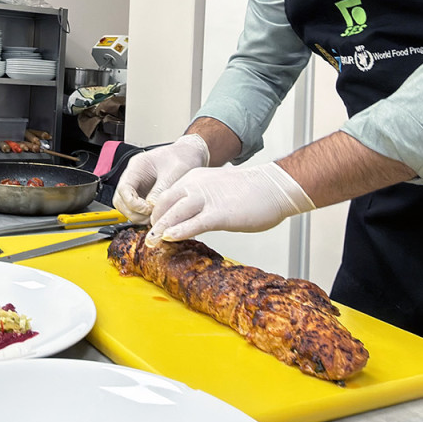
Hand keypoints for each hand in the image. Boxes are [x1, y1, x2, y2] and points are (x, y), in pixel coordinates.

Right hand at [112, 134, 209, 220]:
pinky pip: (137, 209)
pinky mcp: (144, 195)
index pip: (124, 188)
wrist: (189, 155)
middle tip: (151, 217)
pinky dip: (144, 216)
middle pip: (121, 200)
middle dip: (133, 212)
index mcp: (137, 166)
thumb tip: (151, 208)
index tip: (148, 210)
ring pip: (126, 207)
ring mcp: (137, 186)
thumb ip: (161, 190)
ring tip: (155, 218)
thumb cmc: (181, 158)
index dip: (133, 203)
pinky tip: (157, 216)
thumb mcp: (174, 173)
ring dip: (137, 216)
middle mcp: (133, 177)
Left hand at [147, 161, 314, 240]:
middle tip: (148, 238)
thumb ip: (201, 200)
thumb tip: (190, 217)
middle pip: (164, 203)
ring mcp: (207, 199)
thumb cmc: (251, 190)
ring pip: (174, 213)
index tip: (153, 227)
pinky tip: (169, 238)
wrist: (274, 186)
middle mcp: (196, 185)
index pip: (167, 195)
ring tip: (151, 242)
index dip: (157, 212)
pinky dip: (179, 231)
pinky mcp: (220, 213)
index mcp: (195, 178)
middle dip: (154, 222)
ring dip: (160, 229)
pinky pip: (194, 223)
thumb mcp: (217, 188)